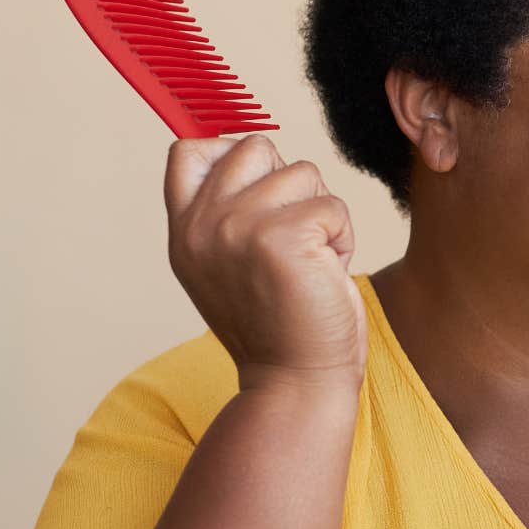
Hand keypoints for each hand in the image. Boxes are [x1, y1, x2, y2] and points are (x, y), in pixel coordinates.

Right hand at [163, 135, 365, 392]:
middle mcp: (201, 226)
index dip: (233, 157)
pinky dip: (343, 239)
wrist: (295, 382)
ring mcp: (236, 228)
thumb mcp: (227, 264)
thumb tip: (249, 147)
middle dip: (290, 186)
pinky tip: (325, 276)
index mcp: (184, 231)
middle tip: (292, 241)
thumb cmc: (278, 322)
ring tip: (309, 264)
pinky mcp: (281, 237)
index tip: (261, 203)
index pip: (189, 150)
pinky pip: (334, 206)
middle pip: (256, 147)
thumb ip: (225, 211)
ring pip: (303, 173)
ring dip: (322, 217)